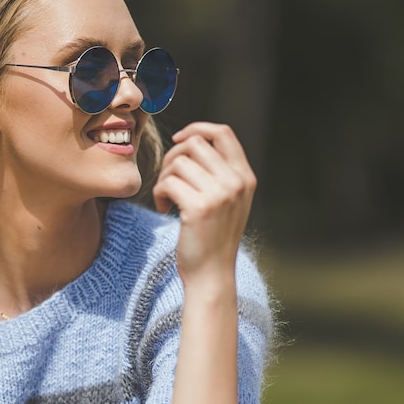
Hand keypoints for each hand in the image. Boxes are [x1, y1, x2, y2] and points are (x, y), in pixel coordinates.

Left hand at [152, 122, 255, 286]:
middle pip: (195, 144)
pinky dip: (159, 192)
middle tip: (168, 181)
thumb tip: (192, 140)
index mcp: (245, 177)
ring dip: (164, 177)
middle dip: (172, 157)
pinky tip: (163, 208)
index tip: (178, 140)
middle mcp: (236, 182)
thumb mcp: (227, 201)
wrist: (211, 275)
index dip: (197, 129)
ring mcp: (220, 195)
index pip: (223, 133)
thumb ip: (219, 172)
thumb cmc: (212, 237)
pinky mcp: (199, 208)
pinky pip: (168, 182)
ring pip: (178, 162)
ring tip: (166, 197)